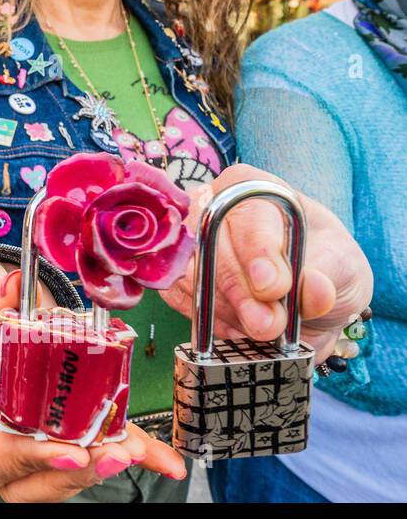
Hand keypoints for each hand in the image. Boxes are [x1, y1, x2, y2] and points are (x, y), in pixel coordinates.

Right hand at [0, 257, 185, 501]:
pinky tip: (161, 459)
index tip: (68, 451)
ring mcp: (28, 435)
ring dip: (100, 465)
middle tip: (109, 455)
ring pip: (63, 472)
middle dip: (72, 475)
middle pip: (27, 482)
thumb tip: (13, 289)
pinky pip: (95, 446)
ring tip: (133, 450)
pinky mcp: (63, 426)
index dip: (26, 462)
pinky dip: (132, 453)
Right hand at [161, 163, 373, 359]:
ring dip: (227, 310)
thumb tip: (315, 289)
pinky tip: (240, 326)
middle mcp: (211, 207)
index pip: (245, 213)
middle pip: (209, 246)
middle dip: (239, 291)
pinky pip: (177, 298)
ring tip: (263, 329)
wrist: (310, 299)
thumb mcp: (342, 267)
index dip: (257, 251)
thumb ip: (327, 275)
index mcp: (253, 188)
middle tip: (268, 324)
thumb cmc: (325, 267)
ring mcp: (188, 241)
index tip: (274, 287)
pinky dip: (208, 321)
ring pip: (190, 276)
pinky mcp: (176, 275)